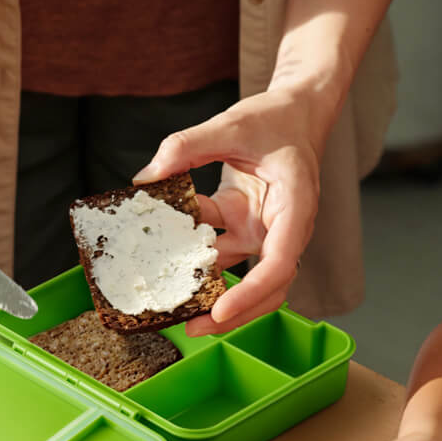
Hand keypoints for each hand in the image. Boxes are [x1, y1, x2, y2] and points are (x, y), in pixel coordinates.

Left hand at [138, 85, 331, 335]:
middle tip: (193, 327)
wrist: (293, 113)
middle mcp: (284, 228)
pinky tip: (166, 251)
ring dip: (211, 290)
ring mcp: (265, 230)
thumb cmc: (276, 119)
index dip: (251, 292)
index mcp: (295, 207)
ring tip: (173, 303)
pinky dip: (196, 254)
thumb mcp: (231, 124)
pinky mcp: (246, 226)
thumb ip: (187, 146)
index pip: (280, 263)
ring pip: (243, 276)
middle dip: (234, 313)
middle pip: (268, 287)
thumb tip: (146, 177)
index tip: (220, 311)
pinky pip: (222, 250)